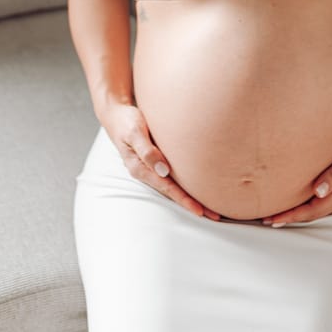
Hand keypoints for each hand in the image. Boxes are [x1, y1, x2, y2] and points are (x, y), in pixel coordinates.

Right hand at [99, 101, 221, 220]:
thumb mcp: (134, 132)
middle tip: (215, 216)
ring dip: (190, 198)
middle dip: (192, 204)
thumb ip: (147, 150)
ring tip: (211, 208)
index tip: (200, 211)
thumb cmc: (126, 122)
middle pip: (172, 193)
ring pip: (173, 187)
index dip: (184, 200)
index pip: (167, 188)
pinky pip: (172, 178)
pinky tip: (195, 189)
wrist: (116, 115)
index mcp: (140, 168)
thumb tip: (163, 170)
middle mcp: (146, 172)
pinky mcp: (156, 162)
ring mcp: (151, 169)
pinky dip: (184, 186)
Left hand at [261, 134, 331, 227]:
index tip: (271, 220)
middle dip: (288, 218)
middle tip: (266, 219)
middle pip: (309, 213)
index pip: (309, 211)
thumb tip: (317, 191)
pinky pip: (320, 199)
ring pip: (314, 207)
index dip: (289, 216)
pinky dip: (306, 202)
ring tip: (278, 212)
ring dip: (296, 211)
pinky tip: (299, 197)